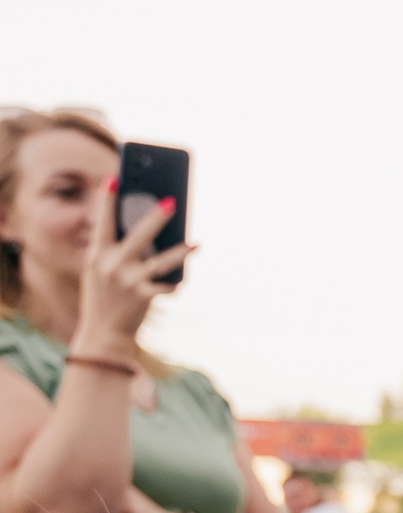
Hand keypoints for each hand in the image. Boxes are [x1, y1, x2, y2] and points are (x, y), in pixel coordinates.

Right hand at [72, 181, 191, 361]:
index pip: (103, 223)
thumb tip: (151, 232)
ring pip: (160, 262)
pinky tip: (185, 278)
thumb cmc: (105, 296)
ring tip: (196, 243)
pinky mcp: (143, 297)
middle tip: (171, 201)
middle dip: (154, 218)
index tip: (114, 179)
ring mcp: (127, 282)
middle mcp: (111, 266)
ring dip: (180, 252)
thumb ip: (117, 252)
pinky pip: (167, 286)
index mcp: (97, 255)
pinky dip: (177, 282)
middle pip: (137, 236)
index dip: (107, 201)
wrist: (103, 333)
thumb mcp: (102, 272)